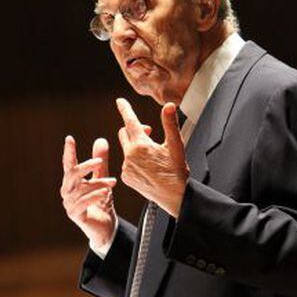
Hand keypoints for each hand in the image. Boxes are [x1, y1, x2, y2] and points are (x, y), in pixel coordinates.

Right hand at [61, 135, 116, 247]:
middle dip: (86, 166)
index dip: (69, 152)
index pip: (68, 164)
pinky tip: (105, 192)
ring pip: (81, 189)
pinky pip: (83, 203)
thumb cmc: (102, 203)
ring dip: (98, 184)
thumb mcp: (103, 179)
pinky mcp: (75, 215)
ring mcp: (69, 204)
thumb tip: (101, 140)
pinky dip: (94, 196)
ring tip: (113, 182)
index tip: (70, 139)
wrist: (106, 227)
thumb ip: (101, 162)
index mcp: (72, 182)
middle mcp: (67, 192)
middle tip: (100, 161)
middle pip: (72, 174)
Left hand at [116, 98, 188, 216]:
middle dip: (134, 130)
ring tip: (152, 156)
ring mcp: (126, 167)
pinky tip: (147, 167)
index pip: (130, 121)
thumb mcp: (175, 145)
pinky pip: (127, 164)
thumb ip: (170, 123)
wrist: (174, 195)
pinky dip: (134, 161)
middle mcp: (130, 155)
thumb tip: (168, 106)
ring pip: (127, 149)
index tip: (119, 101)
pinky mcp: (126, 177)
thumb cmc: (176, 172)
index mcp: (141, 145)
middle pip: (125, 133)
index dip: (125, 109)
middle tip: (148, 133)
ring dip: (135, 147)